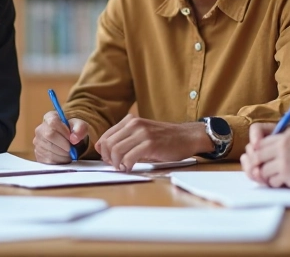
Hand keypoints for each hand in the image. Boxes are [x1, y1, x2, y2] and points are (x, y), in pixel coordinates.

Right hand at [33, 111, 87, 163]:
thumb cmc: (73, 132)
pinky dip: (59, 161)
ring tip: (69, 153)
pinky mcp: (38, 155)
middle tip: (72, 148)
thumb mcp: (80, 126)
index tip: (72, 138)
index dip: (64, 132)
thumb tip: (74, 139)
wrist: (70, 143)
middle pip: (49, 136)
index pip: (52, 122)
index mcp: (50, 118)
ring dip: (63, 154)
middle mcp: (40, 129)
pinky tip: (63, 157)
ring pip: (49, 150)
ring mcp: (37, 143)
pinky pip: (48, 160)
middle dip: (64, 145)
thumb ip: (80, 128)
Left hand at [96, 115, 210, 170]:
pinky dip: (126, 166)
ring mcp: (142, 133)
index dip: (103, 151)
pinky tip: (129, 168)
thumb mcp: (143, 133)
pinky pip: (129, 157)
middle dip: (108, 158)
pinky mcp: (150, 144)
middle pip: (109, 144)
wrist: (186, 136)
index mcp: (130, 121)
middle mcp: (134, 124)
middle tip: (115, 166)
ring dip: (116, 163)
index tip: (107, 159)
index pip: (106, 136)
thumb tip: (107, 151)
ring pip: (116, 150)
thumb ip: (127, 138)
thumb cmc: (165, 138)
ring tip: (122, 168)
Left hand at [241, 125, 289, 190]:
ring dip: (267, 176)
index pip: (261, 142)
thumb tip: (265, 144)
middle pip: (257, 155)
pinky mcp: (287, 173)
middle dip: (258, 164)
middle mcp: (283, 145)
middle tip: (261, 171)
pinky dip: (275, 183)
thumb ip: (286, 138)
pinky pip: (272, 181)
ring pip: (263, 170)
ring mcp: (284, 159)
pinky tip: (284, 182)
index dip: (257, 151)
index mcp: (287, 134)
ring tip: (276, 177)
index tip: (259, 158)